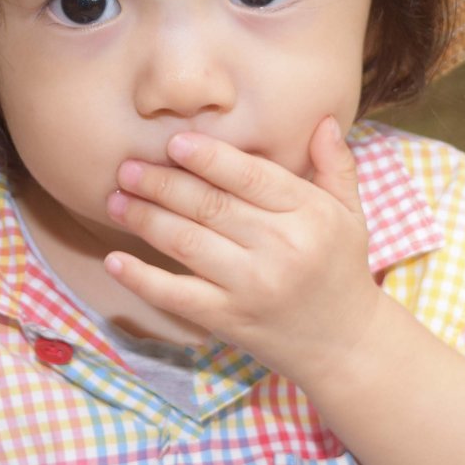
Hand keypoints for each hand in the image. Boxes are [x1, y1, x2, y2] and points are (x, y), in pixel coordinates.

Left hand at [103, 116, 384, 383]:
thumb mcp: (350, 215)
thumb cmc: (340, 270)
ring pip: (187, 243)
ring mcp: (252, 287)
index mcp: (309, 214)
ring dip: (145, 219)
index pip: (251, 177)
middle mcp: (281, 248)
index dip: (209, 157)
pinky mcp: (230, 320)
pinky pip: (177, 295)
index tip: (174, 143)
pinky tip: (115, 260)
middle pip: (210, 206)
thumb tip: (322, 120)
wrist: (345, 345)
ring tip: (115, 199)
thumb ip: (336, 166)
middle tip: (127, 167)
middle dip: (162, 183)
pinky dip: (142, 278)